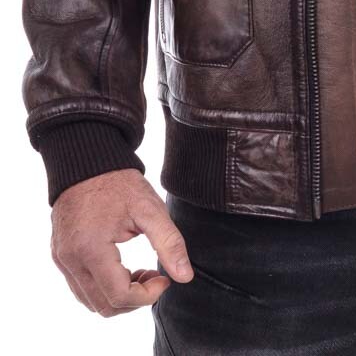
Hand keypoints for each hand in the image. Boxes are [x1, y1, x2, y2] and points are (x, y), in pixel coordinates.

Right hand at [50, 168, 193, 315]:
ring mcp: (62, 260)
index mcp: (91, 249)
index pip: (119, 296)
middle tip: (155, 276)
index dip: (147, 296)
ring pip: (90, 301)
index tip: (164, 278)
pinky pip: (81, 288)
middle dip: (135, 299)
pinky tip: (123, 269)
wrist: (87, 161)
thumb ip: (169, 243)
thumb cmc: (119, 182)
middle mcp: (70, 260)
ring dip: (119, 297)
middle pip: (104, 306)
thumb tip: (185, 277)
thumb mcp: (150, 209)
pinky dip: (104, 288)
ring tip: (141, 272)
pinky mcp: (60, 256)